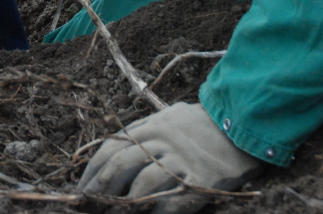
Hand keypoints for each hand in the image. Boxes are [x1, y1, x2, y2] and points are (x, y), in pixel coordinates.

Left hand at [78, 103, 262, 212]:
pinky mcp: (201, 179)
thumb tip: (112, 155)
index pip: (111, 147)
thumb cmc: (200, 126)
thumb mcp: (168, 119)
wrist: (241, 126)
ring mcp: (181, 160)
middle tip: (89, 205)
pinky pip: (173, 201)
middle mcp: (162, 140)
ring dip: (125, 205)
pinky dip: (156, 213)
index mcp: (150, 126)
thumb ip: (143, 133)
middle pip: (121, 165)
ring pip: (143, 184)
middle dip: (100, 188)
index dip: (93, 171)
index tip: (81, 190)